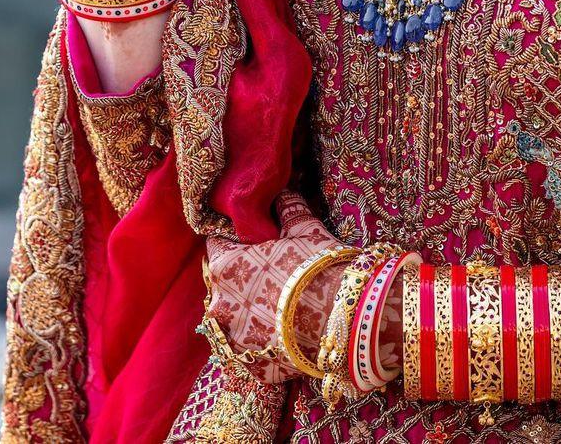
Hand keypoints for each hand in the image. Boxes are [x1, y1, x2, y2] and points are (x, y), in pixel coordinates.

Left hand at [204, 191, 345, 384]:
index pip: (217, 244)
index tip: (253, 239)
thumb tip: (282, 192)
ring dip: (249, 312)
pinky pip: (253, 350)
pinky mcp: (253, 367)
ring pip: (234, 320)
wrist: (344, 319)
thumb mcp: (304, 228)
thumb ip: (287, 208)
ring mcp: (234, 341)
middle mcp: (220, 306)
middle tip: (272, 272)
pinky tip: (287, 332)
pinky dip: (264, 341)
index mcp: (224, 267)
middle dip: (242, 277)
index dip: (235, 239)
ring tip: (280, 306)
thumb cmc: (318, 266)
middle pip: (223, 285)